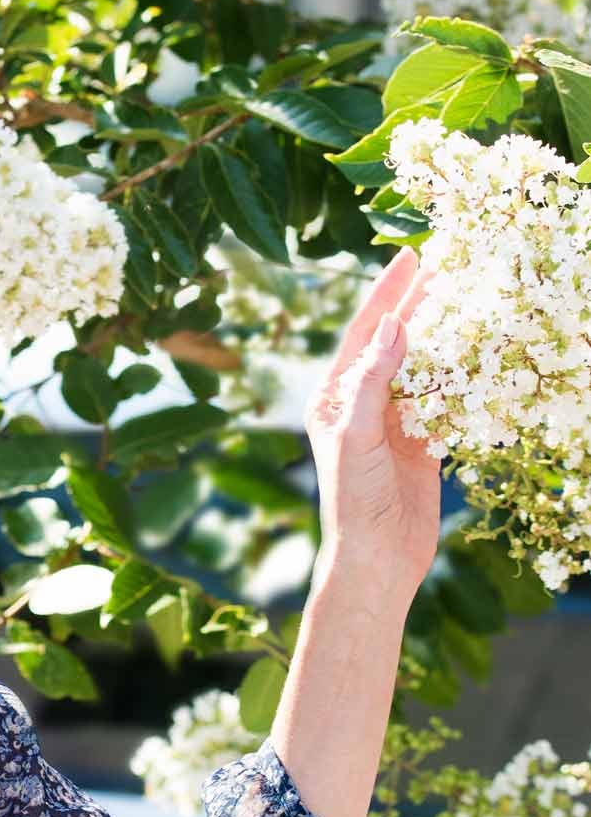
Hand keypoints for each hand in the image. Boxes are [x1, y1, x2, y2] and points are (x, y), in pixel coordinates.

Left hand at [303, 244, 442, 603]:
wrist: (376, 558)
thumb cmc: (352, 499)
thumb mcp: (356, 435)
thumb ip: (374, 380)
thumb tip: (394, 325)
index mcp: (335, 396)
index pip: (364, 333)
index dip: (387, 293)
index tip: (410, 257)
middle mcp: (363, 403)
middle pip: (396, 342)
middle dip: (419, 305)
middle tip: (447, 266)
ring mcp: (394, 422)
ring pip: (424, 367)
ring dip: (445, 336)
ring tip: (469, 298)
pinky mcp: (423, 443)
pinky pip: (445, 400)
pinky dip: (463, 378)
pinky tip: (481, 351)